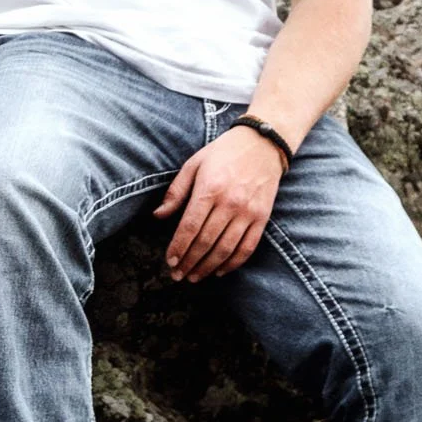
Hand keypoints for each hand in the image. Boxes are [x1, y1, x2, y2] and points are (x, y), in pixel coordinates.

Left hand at [152, 127, 283, 282]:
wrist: (262, 143)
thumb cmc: (223, 153)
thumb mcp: (194, 164)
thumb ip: (176, 191)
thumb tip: (159, 216)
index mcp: (209, 189)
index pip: (190, 227)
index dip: (178, 247)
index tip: (170, 262)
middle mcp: (230, 203)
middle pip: (206, 242)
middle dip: (189, 262)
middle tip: (178, 276)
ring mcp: (248, 212)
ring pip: (225, 249)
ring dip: (208, 267)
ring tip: (195, 277)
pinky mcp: (262, 217)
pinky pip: (247, 247)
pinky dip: (233, 263)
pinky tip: (220, 271)